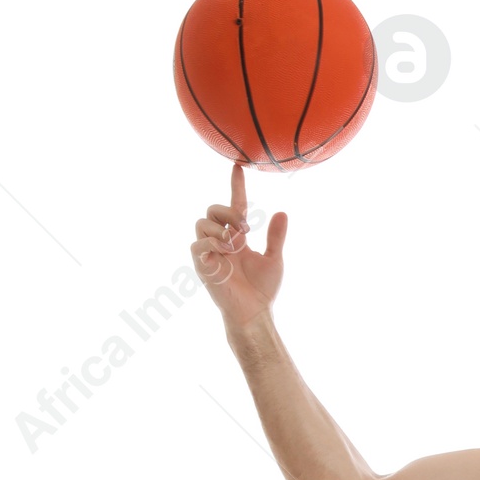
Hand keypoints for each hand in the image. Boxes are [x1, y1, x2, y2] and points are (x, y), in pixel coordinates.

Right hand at [192, 161, 286, 332]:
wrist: (255, 312)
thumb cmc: (263, 289)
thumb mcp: (274, 259)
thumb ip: (276, 237)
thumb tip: (282, 212)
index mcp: (238, 236)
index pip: (234, 205)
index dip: (236, 186)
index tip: (238, 167)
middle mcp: (221, 240)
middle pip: (212, 209)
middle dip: (228, 213)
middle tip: (246, 229)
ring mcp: (210, 252)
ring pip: (202, 223)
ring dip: (220, 230)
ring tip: (236, 246)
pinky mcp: (202, 265)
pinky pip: (197, 245)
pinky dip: (211, 245)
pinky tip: (226, 254)